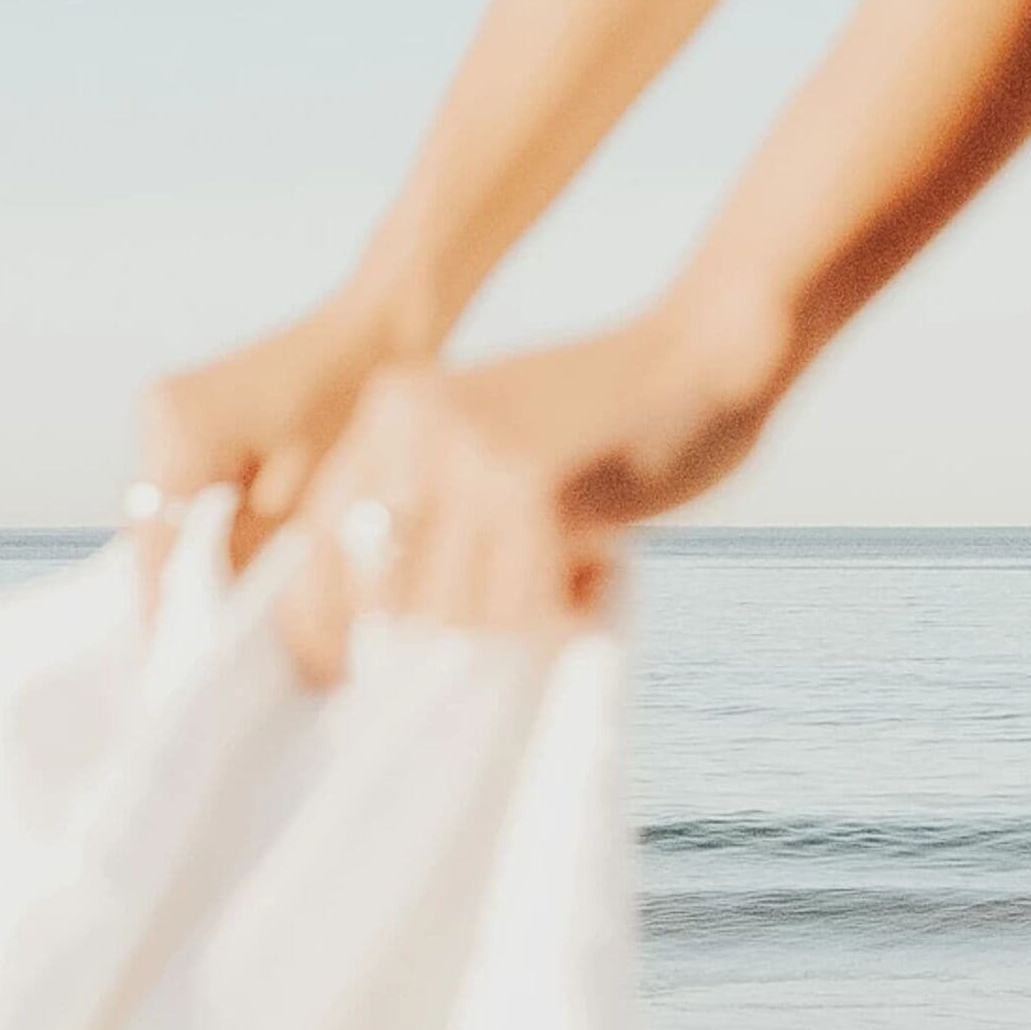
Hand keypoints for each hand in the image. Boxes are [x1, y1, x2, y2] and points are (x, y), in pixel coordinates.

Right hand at [126, 297, 414, 615]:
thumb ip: (251, 555)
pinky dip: (212, 514)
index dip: (165, 603)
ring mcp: (166, 408)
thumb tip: (220, 611)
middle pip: (155, 525)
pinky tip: (250, 538)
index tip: (171, 658)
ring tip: (241, 590)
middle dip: (185, 577)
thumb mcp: (307, 497)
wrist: (376, 331)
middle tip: (218, 636)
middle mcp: (158, 415)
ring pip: (170, 507)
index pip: (155, 540)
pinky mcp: (186, 411)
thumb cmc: (354, 400)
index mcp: (180, 431)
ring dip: (199, 546)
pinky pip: (187, 482)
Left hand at [272, 307, 782, 684]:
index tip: (344, 677)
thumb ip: (439, 511)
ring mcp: (472, 451)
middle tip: (477, 666)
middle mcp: (418, 422)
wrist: (708, 352)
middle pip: (383, 590)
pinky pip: (520, 609)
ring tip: (556, 602)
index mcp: (396, 409)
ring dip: (505, 636)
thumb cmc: (614, 421)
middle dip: (424, 649)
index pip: (322, 539)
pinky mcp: (531, 485)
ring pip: (452, 611)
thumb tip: (382, 634)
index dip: (325, 621)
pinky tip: (592, 587)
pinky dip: (557, 622)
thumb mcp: (498, 445)